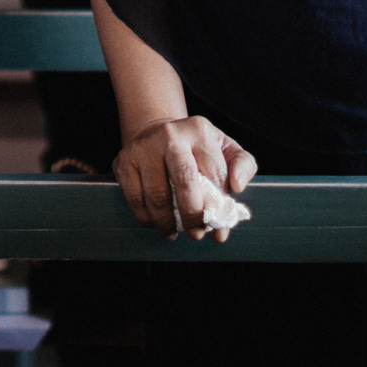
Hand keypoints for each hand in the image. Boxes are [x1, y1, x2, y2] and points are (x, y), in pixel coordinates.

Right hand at [113, 116, 255, 241]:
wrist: (157, 131)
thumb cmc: (196, 147)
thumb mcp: (226, 148)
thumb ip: (243, 165)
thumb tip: (237, 187)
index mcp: (198, 131)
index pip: (212, 173)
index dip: (216, 205)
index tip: (218, 229)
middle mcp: (169, 135)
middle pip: (184, 181)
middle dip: (192, 215)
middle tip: (196, 235)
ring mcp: (143, 148)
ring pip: (157, 196)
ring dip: (167, 223)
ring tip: (173, 234)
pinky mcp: (123, 162)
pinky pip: (135, 199)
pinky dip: (146, 218)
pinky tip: (155, 223)